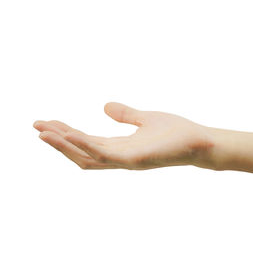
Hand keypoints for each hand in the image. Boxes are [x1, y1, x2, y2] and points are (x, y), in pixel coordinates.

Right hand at [33, 102, 213, 169]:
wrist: (201, 142)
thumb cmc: (176, 133)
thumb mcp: (145, 119)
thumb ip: (125, 115)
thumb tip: (104, 106)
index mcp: (121, 148)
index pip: (87, 143)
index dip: (66, 134)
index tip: (47, 122)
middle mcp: (120, 157)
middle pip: (81, 152)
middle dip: (58, 140)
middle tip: (37, 126)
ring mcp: (127, 161)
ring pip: (87, 157)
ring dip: (64, 145)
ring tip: (42, 132)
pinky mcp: (136, 160)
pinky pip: (104, 155)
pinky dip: (84, 145)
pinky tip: (69, 134)